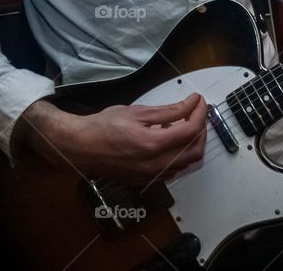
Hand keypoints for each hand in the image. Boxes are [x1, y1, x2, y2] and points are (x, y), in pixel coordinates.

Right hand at [18, 93, 207, 185]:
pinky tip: (172, 141)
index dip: (200, 113)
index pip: (191, 130)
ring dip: (193, 144)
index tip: (199, 101)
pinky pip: (174, 171)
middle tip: (196, 114)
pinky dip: (180, 156)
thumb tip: (192, 103)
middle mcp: (155, 165)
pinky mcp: (145, 182)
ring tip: (186, 125)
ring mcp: (151, 177)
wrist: (80, 147)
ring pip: (187, 164)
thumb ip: (169, 111)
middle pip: (195, 151)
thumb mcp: (137, 112)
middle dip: (202, 130)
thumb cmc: (104, 126)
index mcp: (153, 145)